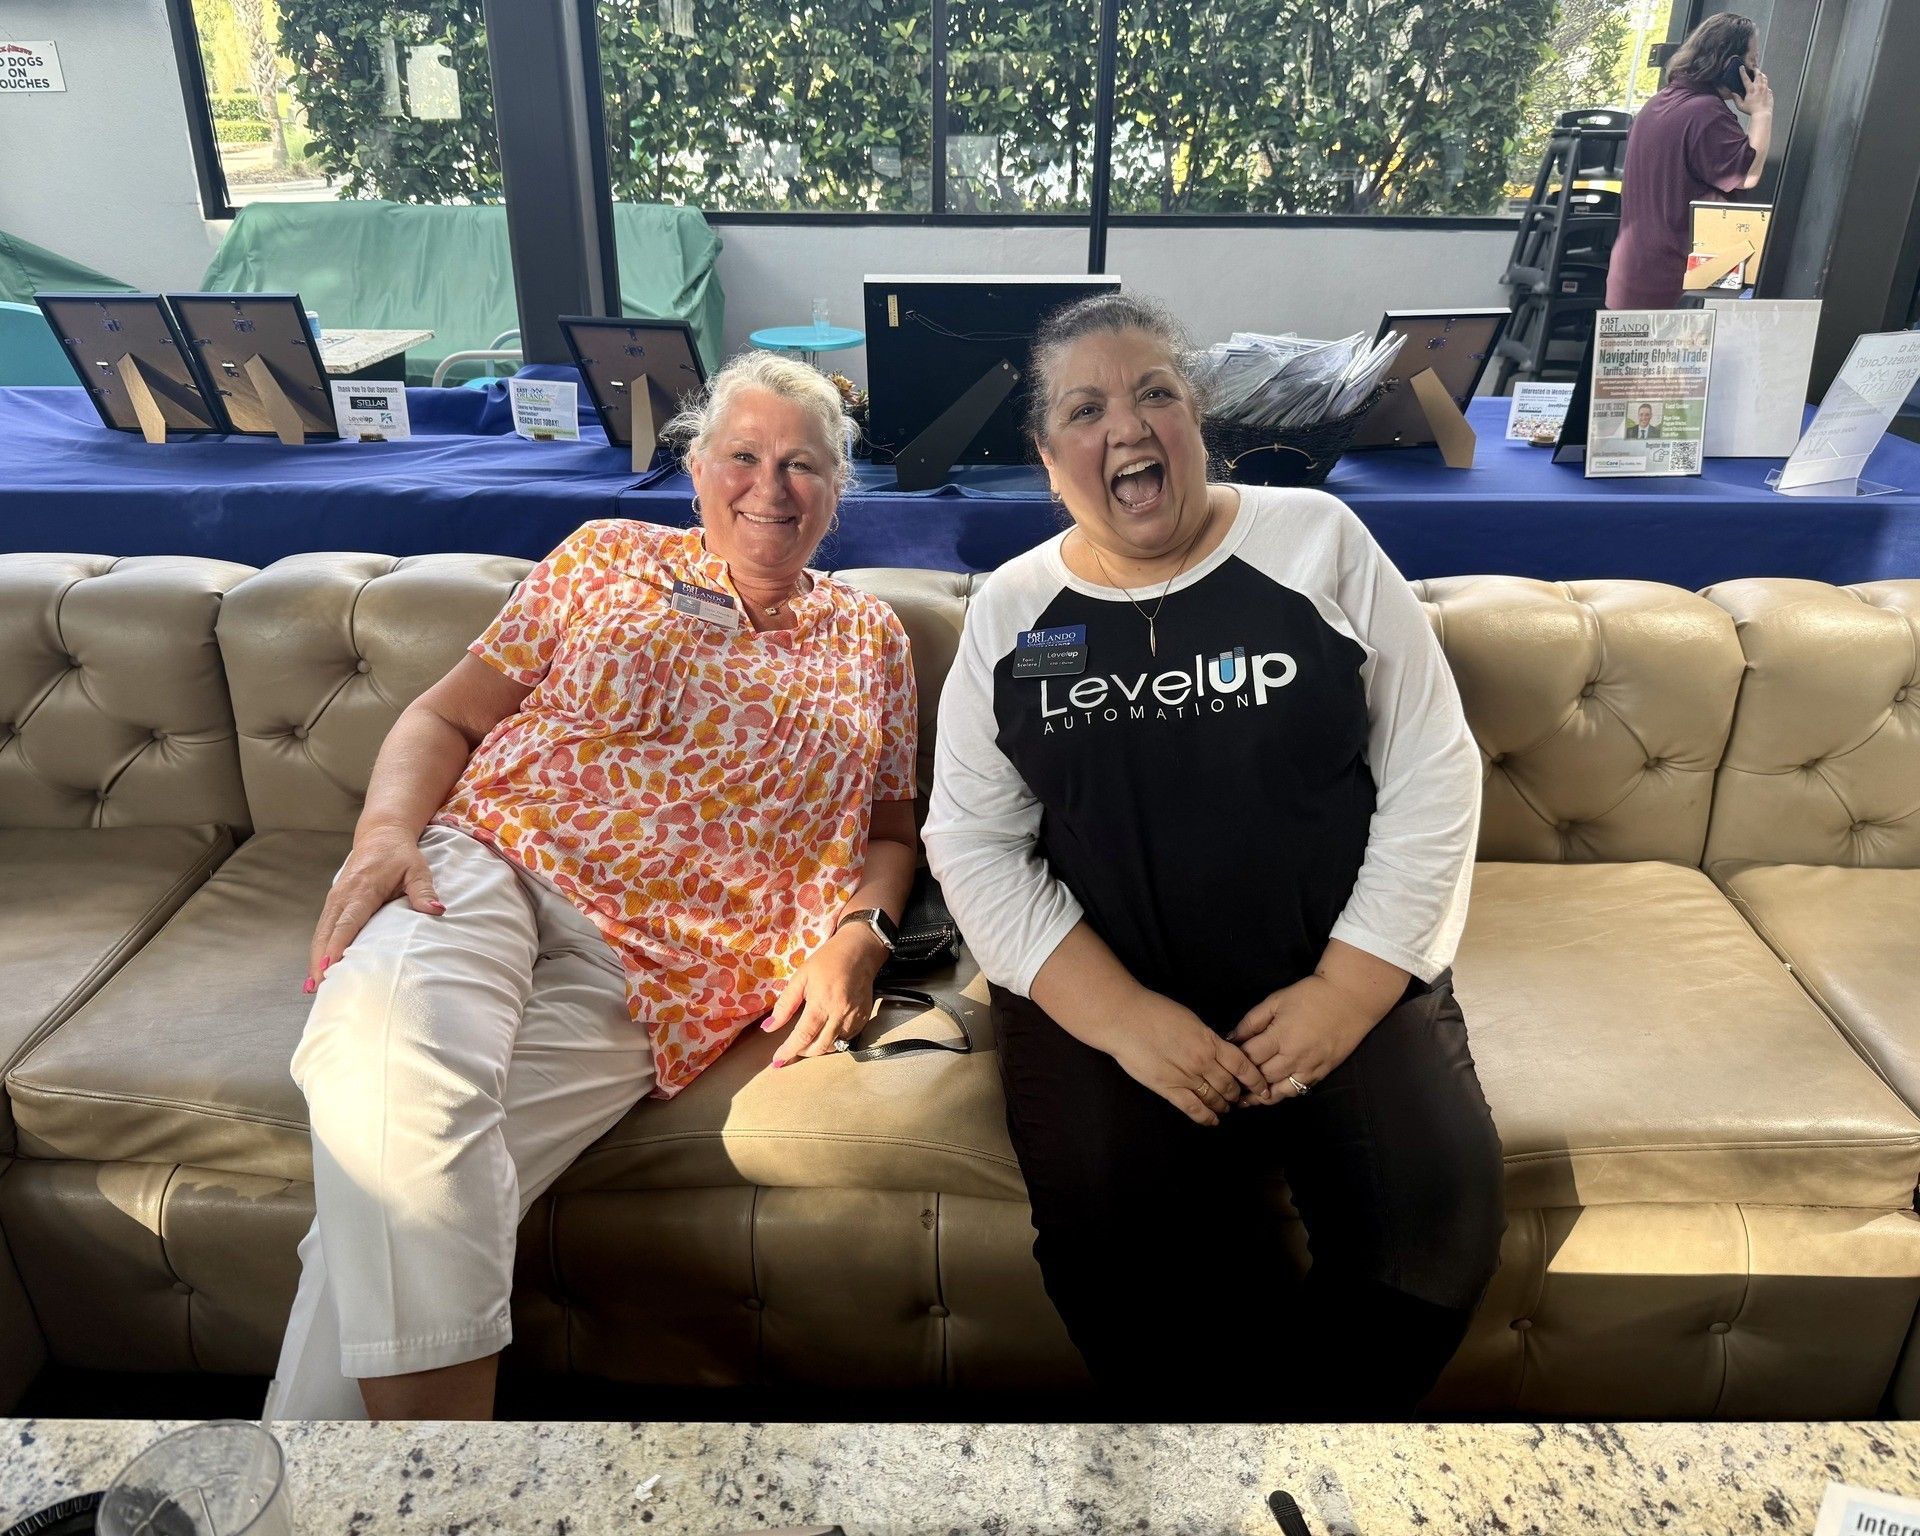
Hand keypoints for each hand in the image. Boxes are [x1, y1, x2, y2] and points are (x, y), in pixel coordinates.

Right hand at [306, 824, 440, 990]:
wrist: (381, 835)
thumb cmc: (400, 855)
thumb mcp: (417, 869)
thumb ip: (423, 891)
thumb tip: (436, 910)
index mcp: (362, 889)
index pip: (347, 922)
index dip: (338, 945)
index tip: (329, 967)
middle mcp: (343, 895)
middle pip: (327, 932)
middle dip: (320, 960)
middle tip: (318, 988)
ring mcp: (335, 898)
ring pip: (321, 932)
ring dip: (316, 958)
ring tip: (314, 987)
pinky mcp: (333, 902)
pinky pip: (324, 928)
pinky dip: (319, 948)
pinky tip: (319, 969)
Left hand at [764, 925, 887, 1065]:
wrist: (859, 951)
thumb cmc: (827, 960)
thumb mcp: (801, 977)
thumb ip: (785, 1004)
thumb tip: (768, 1027)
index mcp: (821, 1003)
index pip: (803, 1036)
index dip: (788, 1050)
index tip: (777, 1061)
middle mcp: (840, 1014)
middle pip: (820, 1047)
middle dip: (802, 1052)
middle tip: (791, 1047)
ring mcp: (855, 1018)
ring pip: (835, 1046)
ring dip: (818, 1048)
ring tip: (808, 1039)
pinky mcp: (864, 1018)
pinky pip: (848, 1039)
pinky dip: (834, 1041)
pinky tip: (826, 1031)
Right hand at [1106, 991, 1268, 1127]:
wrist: (1125, 1019)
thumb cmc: (1154, 1012)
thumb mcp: (1190, 1019)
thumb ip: (1206, 1038)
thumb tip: (1217, 1048)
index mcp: (1209, 1041)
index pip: (1242, 1064)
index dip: (1255, 1079)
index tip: (1262, 1086)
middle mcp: (1203, 1061)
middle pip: (1230, 1084)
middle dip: (1238, 1093)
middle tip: (1241, 1098)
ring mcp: (1186, 1077)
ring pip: (1214, 1098)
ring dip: (1223, 1105)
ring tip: (1226, 1108)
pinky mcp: (1168, 1088)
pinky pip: (1193, 1108)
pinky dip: (1206, 1117)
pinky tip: (1212, 1120)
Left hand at [1228, 975, 1380, 1104]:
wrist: (1350, 998)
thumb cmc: (1310, 994)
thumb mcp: (1275, 1001)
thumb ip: (1252, 1021)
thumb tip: (1231, 1038)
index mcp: (1280, 1037)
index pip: (1249, 1058)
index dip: (1235, 1061)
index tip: (1225, 1063)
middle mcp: (1294, 1057)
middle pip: (1262, 1077)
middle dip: (1245, 1080)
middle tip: (1230, 1082)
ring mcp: (1309, 1068)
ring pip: (1279, 1092)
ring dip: (1261, 1096)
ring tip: (1245, 1098)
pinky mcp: (1322, 1073)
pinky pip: (1298, 1091)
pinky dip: (1283, 1094)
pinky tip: (1271, 1093)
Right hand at [1735, 65, 1771, 115]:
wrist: (1762, 113)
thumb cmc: (1751, 110)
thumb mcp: (1741, 106)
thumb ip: (1736, 99)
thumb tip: (1733, 93)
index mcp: (1751, 90)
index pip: (1746, 78)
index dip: (1743, 72)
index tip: (1741, 67)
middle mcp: (1759, 87)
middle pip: (1758, 74)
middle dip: (1755, 70)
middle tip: (1754, 68)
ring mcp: (1765, 89)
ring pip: (1764, 78)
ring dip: (1761, 75)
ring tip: (1759, 74)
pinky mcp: (1769, 92)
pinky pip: (1767, 85)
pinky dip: (1765, 83)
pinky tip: (1763, 85)